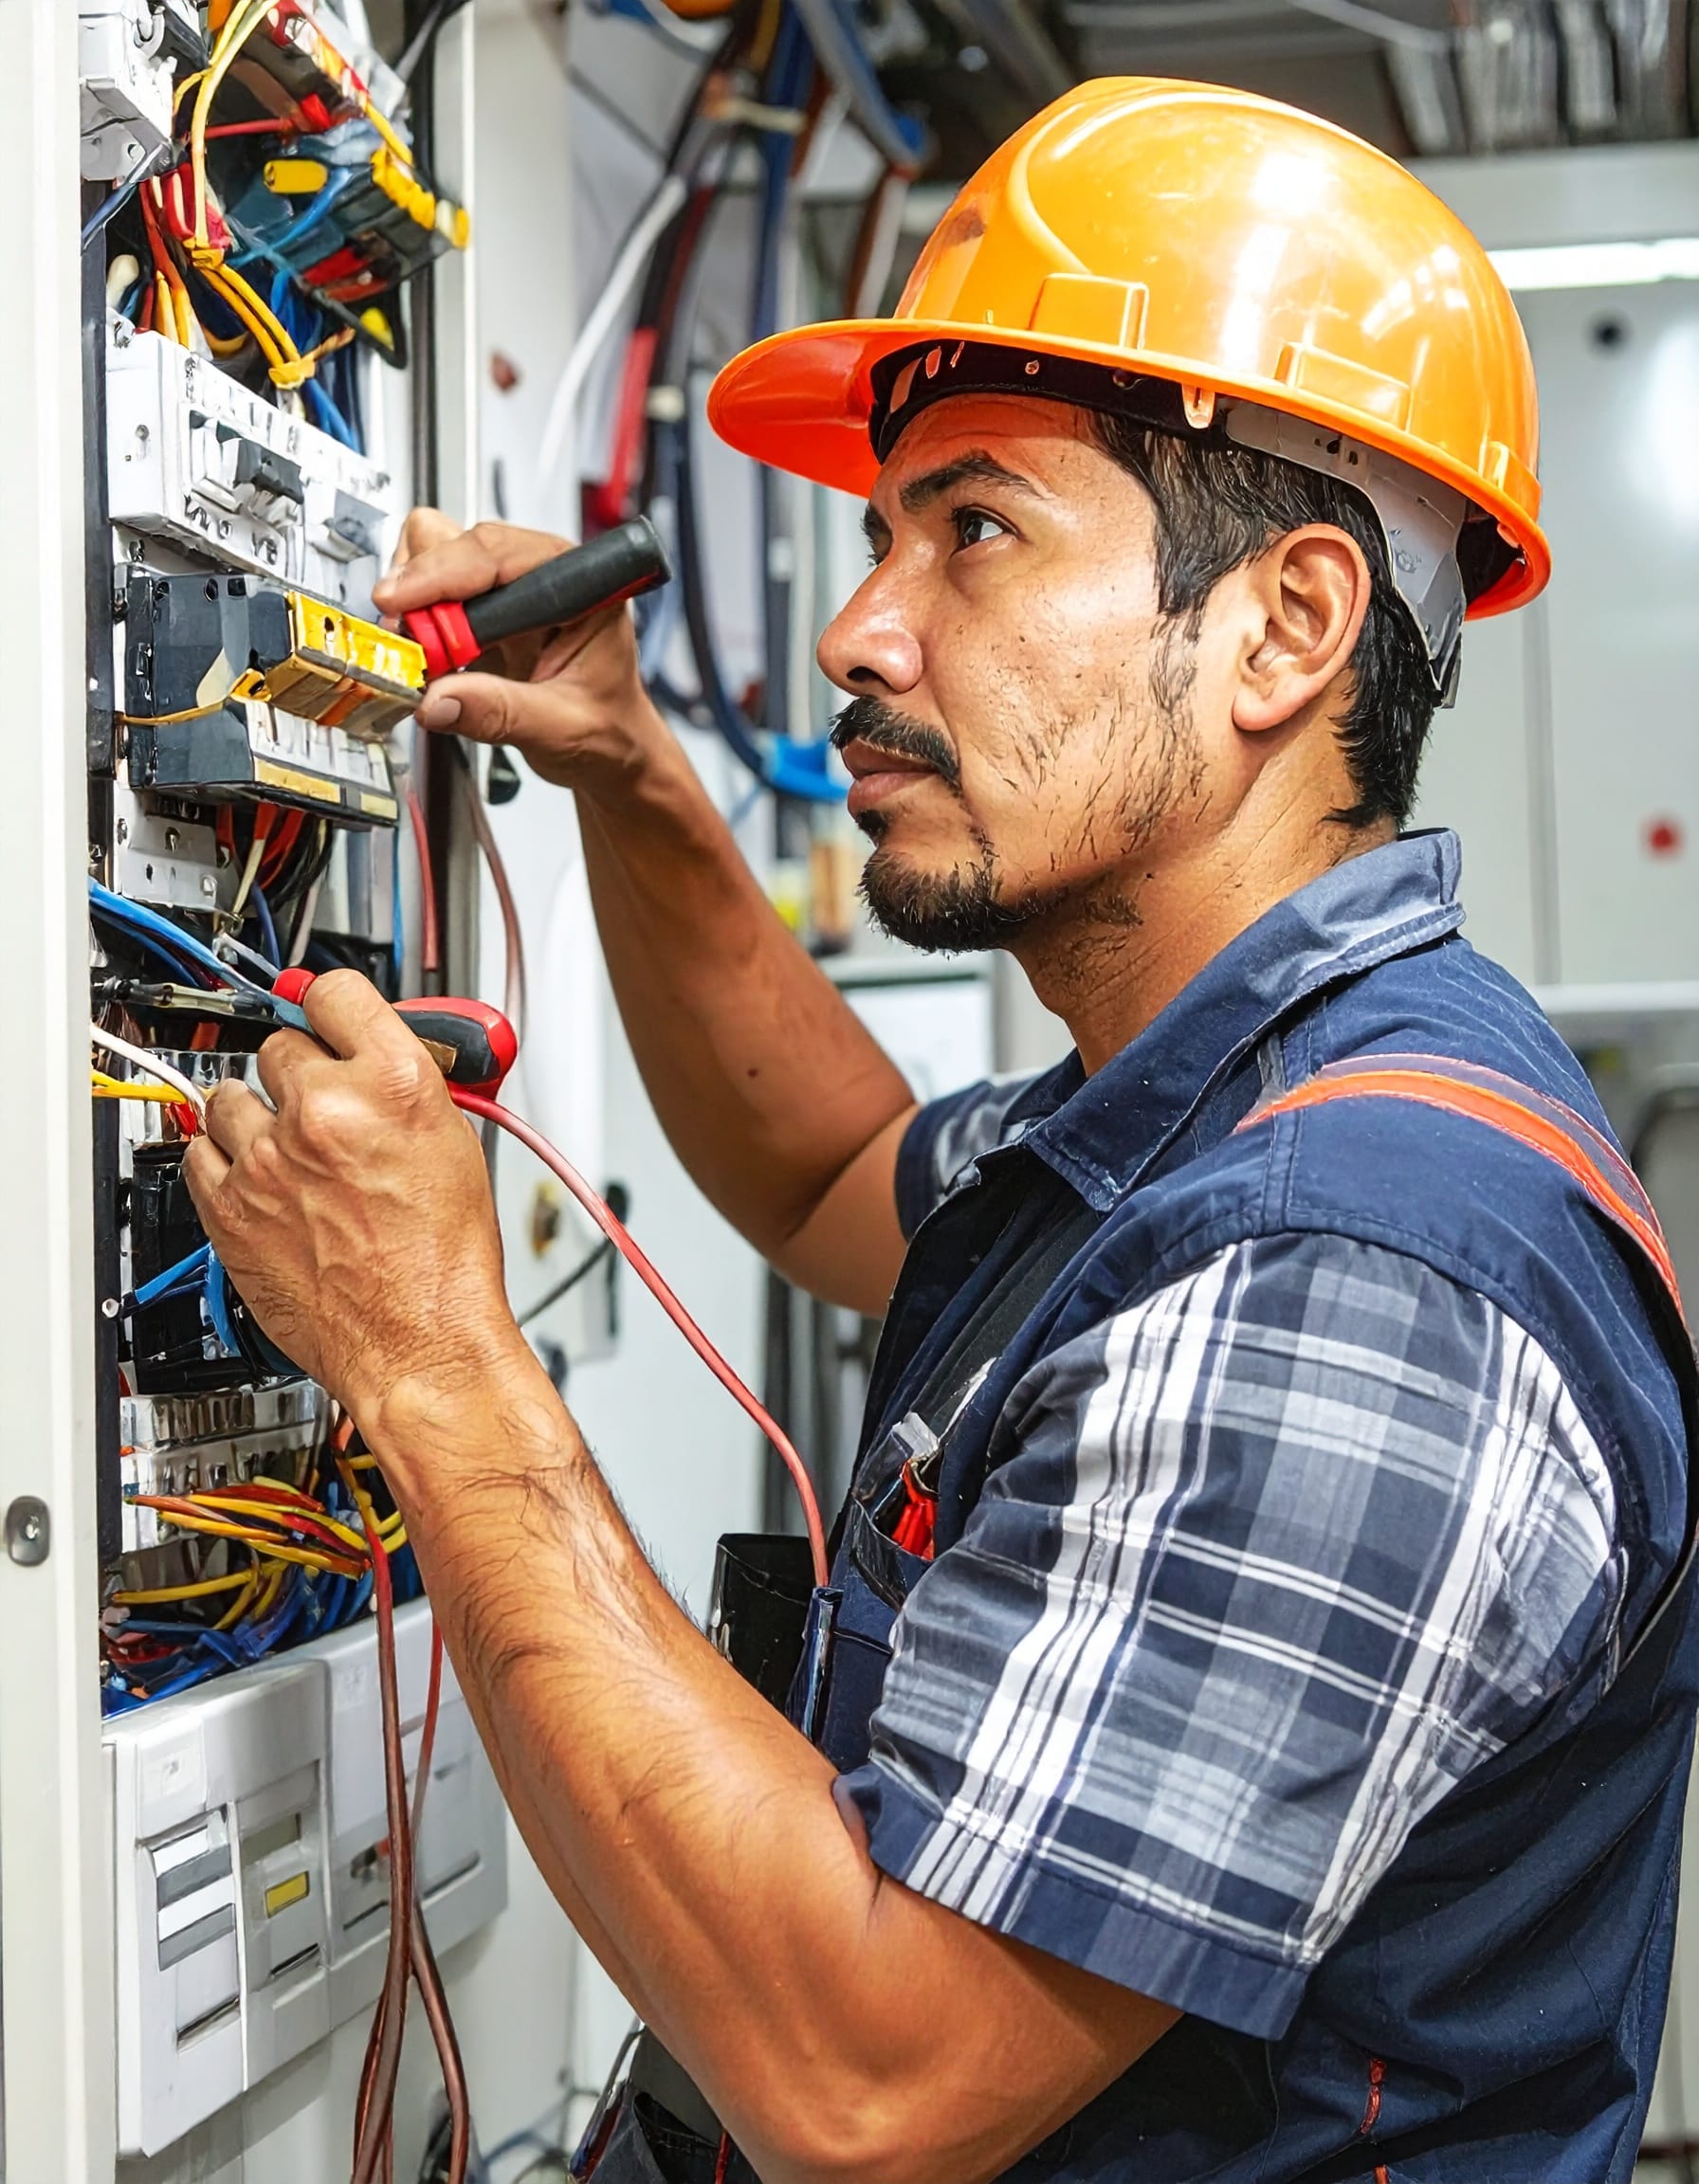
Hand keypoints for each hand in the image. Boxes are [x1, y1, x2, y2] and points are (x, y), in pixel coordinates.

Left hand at [182, 971, 525, 1435]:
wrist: (419, 1342)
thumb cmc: (446, 1261)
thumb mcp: (456, 1143)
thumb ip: (406, 1085)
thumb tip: (371, 1055)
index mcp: (394, 1083)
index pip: (334, 992)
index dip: (327, 1004)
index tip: (320, 1012)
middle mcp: (325, 1110)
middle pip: (280, 1045)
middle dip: (300, 1073)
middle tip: (322, 1107)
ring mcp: (269, 1157)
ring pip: (231, 1095)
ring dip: (256, 1115)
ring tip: (287, 1150)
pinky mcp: (230, 1205)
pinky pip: (200, 1152)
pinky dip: (223, 1160)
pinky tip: (259, 1179)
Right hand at [373, 509, 675, 799]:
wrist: (610, 753)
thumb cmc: (610, 731)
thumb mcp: (562, 729)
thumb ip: (500, 713)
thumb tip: (437, 700)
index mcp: (582, 587)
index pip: (500, 554)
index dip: (444, 572)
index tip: (400, 600)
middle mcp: (544, 575)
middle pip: (458, 543)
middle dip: (422, 591)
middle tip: (410, 645)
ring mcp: (511, 589)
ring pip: (436, 558)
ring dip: (415, 604)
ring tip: (426, 656)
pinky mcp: (485, 611)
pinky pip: (432, 596)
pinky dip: (415, 623)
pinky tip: (431, 661)